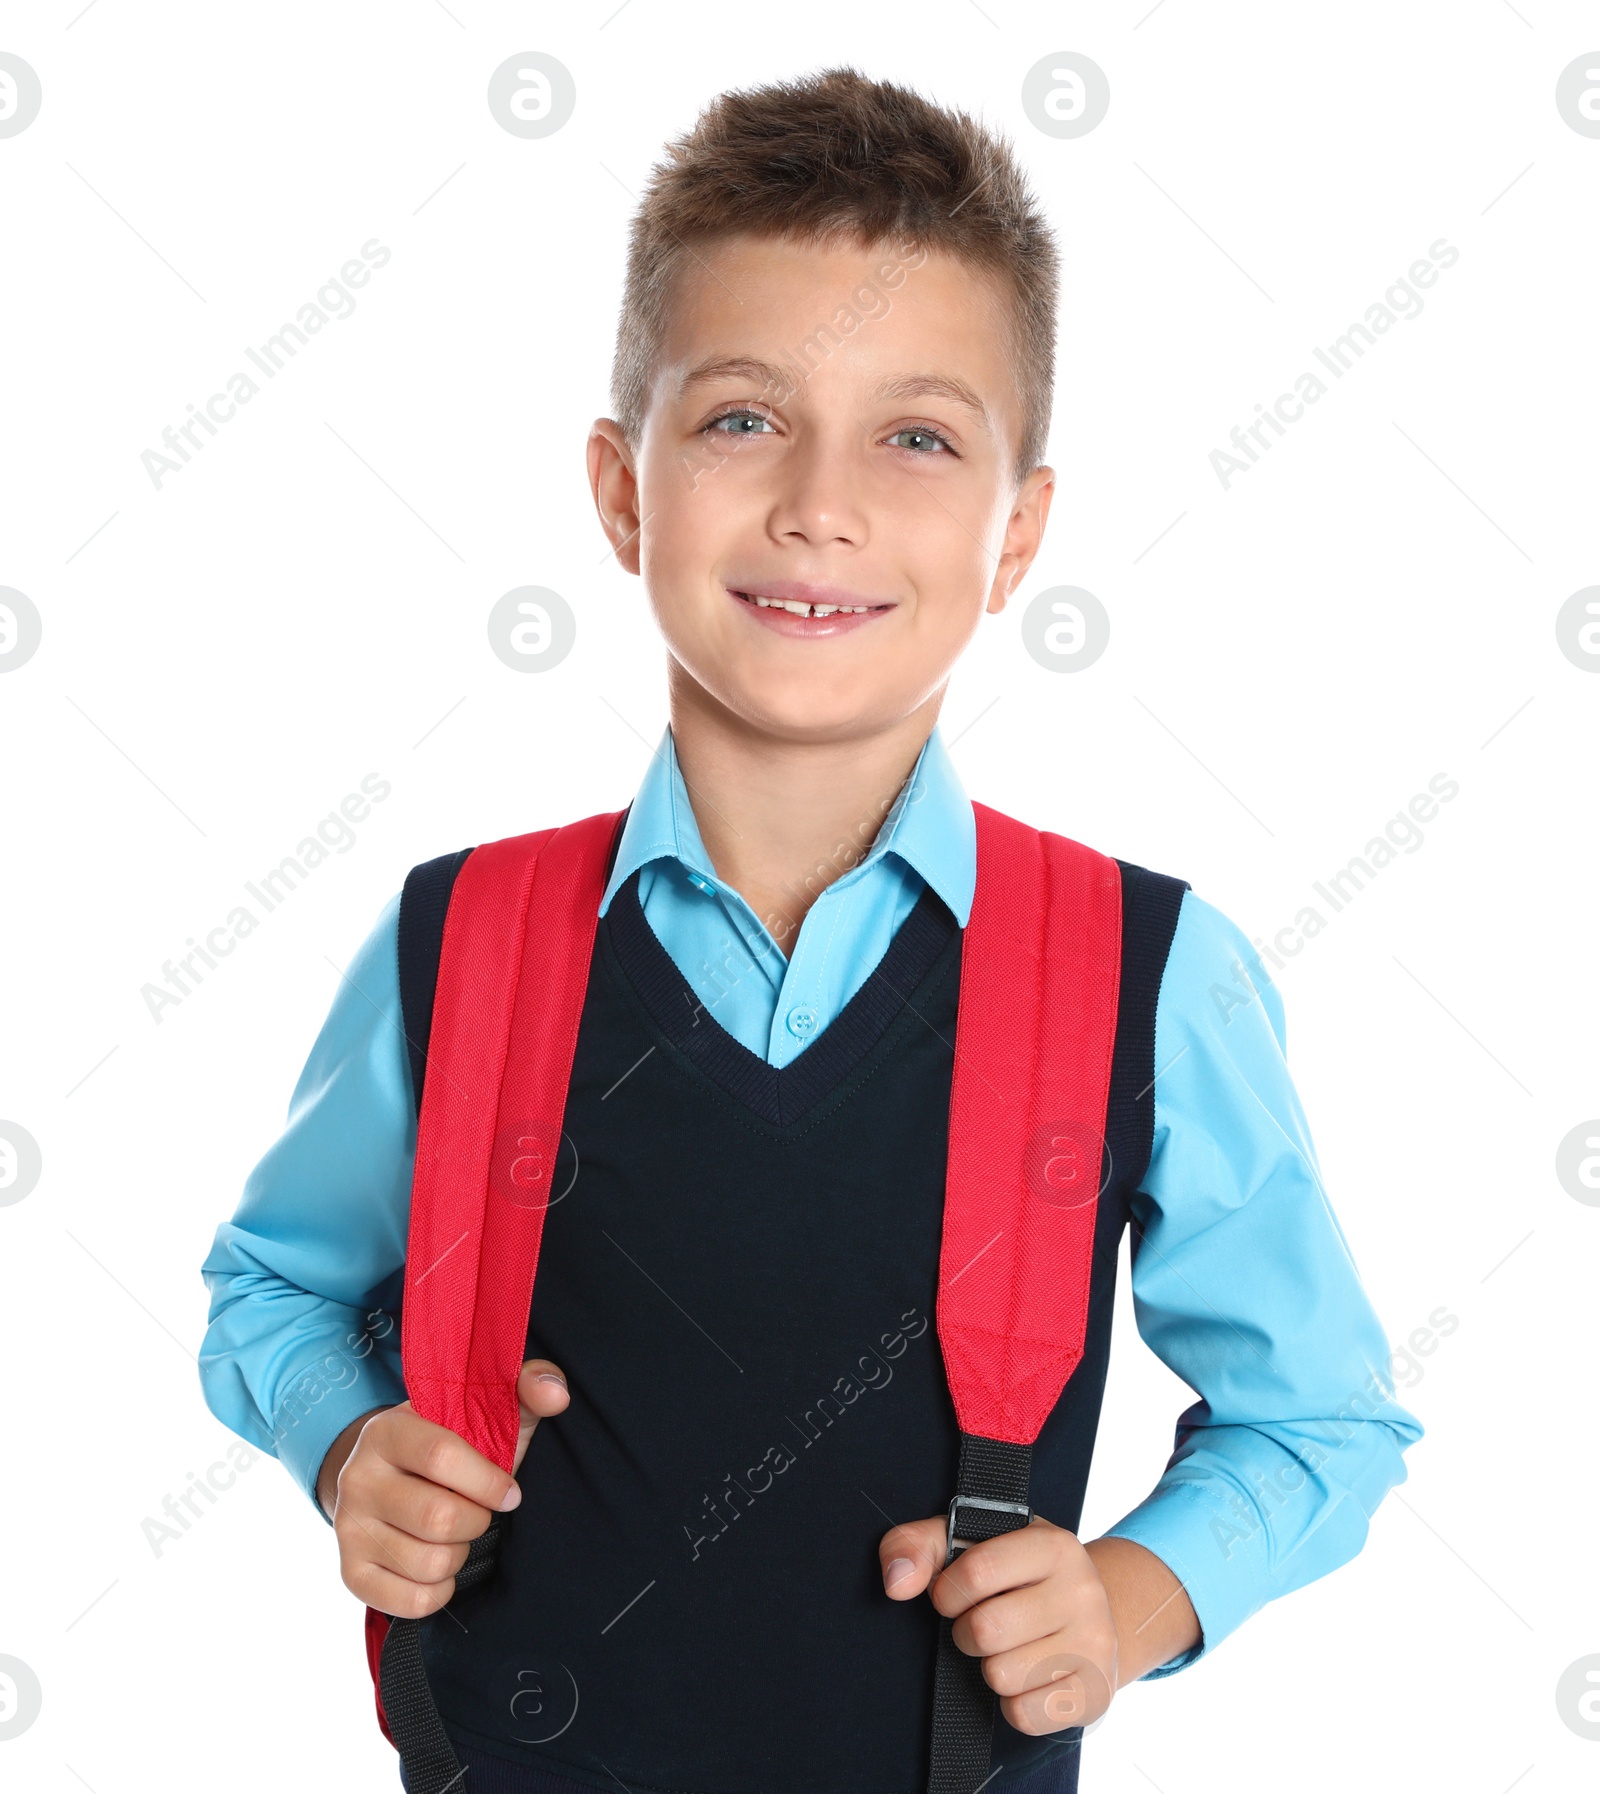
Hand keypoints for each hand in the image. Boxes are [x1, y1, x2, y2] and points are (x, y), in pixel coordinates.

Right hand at [319, 1358, 570, 1618]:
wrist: (393, 1478)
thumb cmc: (454, 1444)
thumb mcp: (487, 1408)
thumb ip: (527, 1388)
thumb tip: (556, 1394)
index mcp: (388, 1430)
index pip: (441, 1457)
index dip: (488, 1481)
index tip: (510, 1491)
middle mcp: (357, 1477)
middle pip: (438, 1517)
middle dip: (477, 1520)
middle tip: (478, 1512)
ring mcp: (348, 1528)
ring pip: (428, 1562)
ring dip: (460, 1554)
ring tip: (455, 1533)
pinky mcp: (351, 1573)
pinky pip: (412, 1601)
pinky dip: (440, 1590)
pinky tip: (439, 1564)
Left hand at [879, 1514, 1118, 1734]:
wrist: (1093, 1616)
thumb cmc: (1017, 1577)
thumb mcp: (973, 1543)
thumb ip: (917, 1546)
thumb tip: (896, 1584)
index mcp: (1053, 1545)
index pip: (976, 1571)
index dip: (947, 1591)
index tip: (951, 1595)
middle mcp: (1082, 1590)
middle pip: (985, 1630)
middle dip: (967, 1634)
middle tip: (981, 1626)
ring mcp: (1094, 1643)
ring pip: (1001, 1675)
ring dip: (990, 1668)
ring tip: (1009, 1649)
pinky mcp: (1095, 1692)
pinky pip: (1024, 1714)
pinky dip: (1013, 1703)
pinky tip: (1027, 1679)